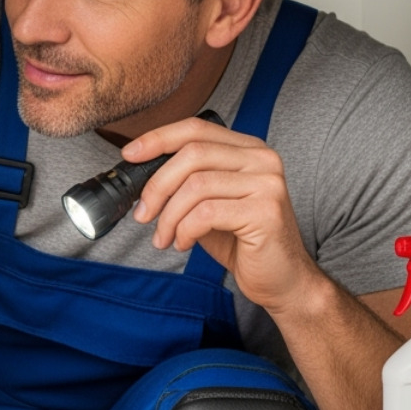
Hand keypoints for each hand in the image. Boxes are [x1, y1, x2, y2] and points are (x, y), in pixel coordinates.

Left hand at [124, 116, 326, 315]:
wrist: (282, 280)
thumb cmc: (242, 242)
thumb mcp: (207, 204)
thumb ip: (184, 183)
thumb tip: (140, 172)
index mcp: (248, 150)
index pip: (196, 129)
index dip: (158, 139)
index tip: (129, 155)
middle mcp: (262, 159)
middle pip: (192, 154)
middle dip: (157, 186)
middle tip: (142, 215)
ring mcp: (267, 183)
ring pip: (195, 185)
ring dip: (169, 216)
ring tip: (164, 237)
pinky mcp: (266, 212)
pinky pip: (207, 213)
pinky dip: (185, 230)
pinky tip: (184, 243)